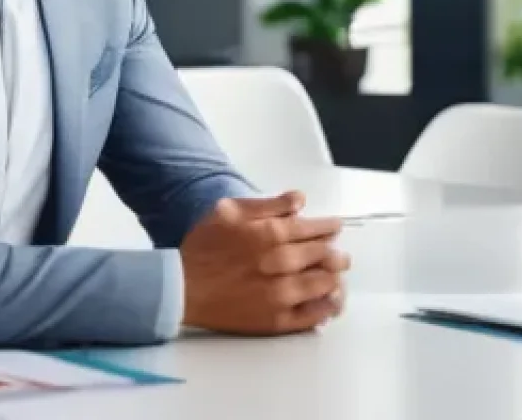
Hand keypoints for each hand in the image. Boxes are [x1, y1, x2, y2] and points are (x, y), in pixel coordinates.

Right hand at [179, 191, 350, 335]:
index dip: (329, 228)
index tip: (335, 228)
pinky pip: (310, 316)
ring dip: (335, 278)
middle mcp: (282, 262)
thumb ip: (270, 203)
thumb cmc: (203, 247)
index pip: (316, 229)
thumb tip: (300, 201)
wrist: (180, 288)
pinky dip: (325, 308)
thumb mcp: (231, 210)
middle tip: (341, 255)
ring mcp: (280, 293)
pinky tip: (330, 304)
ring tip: (337, 277)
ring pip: (324, 284)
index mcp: (273, 233)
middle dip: (336, 253)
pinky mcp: (274, 320)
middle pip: (324, 255)